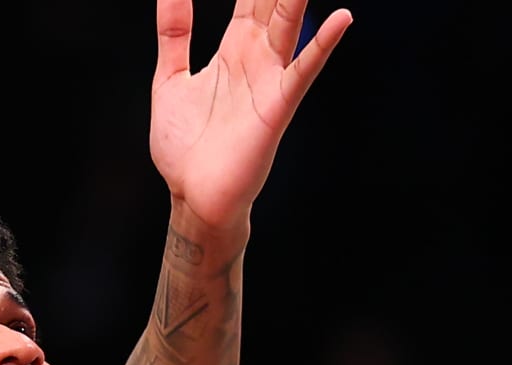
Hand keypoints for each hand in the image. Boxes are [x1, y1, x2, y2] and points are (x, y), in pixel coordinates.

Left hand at [149, 0, 352, 231]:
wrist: (192, 198)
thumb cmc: (184, 147)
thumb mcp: (169, 79)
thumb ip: (174, 33)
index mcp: (234, 49)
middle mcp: (257, 58)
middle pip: (275, 1)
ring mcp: (270, 80)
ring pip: (290, 24)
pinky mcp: (277, 108)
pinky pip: (302, 72)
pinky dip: (322, 45)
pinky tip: (342, 18)